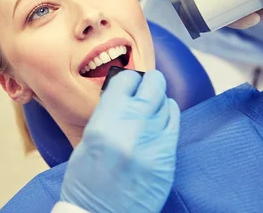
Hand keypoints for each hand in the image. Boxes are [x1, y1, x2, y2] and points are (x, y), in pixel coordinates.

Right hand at [60, 70, 179, 212]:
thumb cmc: (87, 183)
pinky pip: (175, 123)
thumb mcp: (87, 141)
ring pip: (166, 102)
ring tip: (150, 107)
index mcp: (105, 122)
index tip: (128, 82)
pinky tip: (161, 119)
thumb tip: (124, 94)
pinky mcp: (167, 158)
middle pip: (153, 85)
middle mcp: (132, 128)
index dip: (127, 79)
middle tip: (145, 86)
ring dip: (158, 101)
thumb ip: (107, 114)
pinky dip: (168, 116)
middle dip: (149, 83)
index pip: (126, 80)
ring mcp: (153, 143)